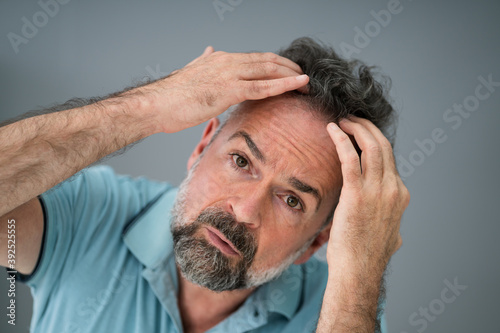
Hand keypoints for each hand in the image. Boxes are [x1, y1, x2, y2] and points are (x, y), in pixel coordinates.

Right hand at [144, 46, 308, 132]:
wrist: (155, 104)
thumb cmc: (171, 96)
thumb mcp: (190, 72)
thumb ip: (203, 61)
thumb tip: (209, 50)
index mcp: (220, 59)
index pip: (255, 59)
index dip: (275, 64)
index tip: (288, 72)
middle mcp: (227, 62)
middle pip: (267, 61)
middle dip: (288, 68)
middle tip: (304, 78)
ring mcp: (229, 74)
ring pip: (269, 70)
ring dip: (291, 76)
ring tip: (306, 83)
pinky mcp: (228, 90)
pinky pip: (262, 87)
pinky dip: (284, 85)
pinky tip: (298, 85)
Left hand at [326, 116, 409, 278]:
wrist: (358, 270)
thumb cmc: (366, 255)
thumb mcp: (389, 233)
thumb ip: (390, 221)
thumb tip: (391, 223)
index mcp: (399, 194)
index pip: (389, 158)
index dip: (374, 141)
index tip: (360, 133)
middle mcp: (392, 188)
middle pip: (382, 145)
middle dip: (367, 127)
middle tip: (352, 119)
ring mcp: (377, 191)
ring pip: (370, 146)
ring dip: (355, 128)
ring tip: (342, 120)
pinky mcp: (356, 194)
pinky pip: (350, 158)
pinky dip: (341, 139)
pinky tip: (332, 129)